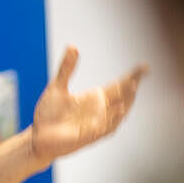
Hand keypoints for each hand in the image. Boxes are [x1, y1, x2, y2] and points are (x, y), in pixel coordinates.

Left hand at [30, 46, 146, 162]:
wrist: (38, 136)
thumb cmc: (49, 113)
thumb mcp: (57, 86)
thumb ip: (66, 68)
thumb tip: (73, 46)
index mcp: (96, 99)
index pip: (119, 86)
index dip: (132, 77)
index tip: (145, 67)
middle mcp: (100, 112)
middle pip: (122, 98)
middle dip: (132, 87)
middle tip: (140, 74)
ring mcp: (96, 125)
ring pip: (117, 114)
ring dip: (125, 102)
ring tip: (133, 87)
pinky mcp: (87, 136)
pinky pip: (103, 128)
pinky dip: (111, 119)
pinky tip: (118, 109)